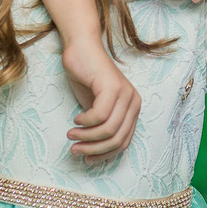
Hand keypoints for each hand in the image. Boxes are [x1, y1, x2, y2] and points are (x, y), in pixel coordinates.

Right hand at [61, 36, 140, 163]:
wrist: (82, 48)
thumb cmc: (87, 77)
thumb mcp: (96, 107)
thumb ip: (100, 127)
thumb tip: (93, 153)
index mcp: (133, 109)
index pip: (124, 142)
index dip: (105, 155)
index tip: (87, 159)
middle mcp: (134, 102)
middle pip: (117, 139)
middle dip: (93, 149)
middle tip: (74, 149)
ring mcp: (125, 94)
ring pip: (108, 130)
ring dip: (86, 137)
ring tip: (71, 135)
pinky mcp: (113, 87)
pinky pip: (99, 115)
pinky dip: (85, 122)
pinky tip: (76, 119)